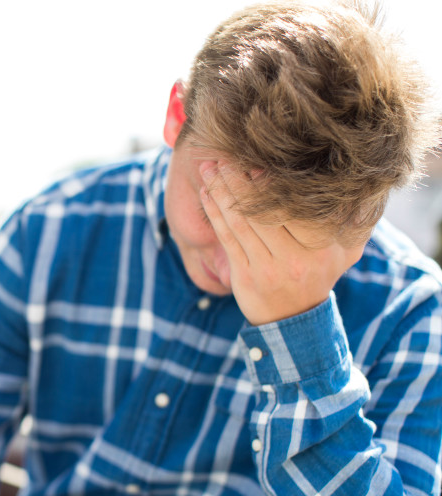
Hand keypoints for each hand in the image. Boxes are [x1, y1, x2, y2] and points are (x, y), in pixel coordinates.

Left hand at [199, 161, 364, 325]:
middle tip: (224, 157)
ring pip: (240, 222)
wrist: (295, 318)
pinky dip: (214, 214)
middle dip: (239, 181)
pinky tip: (206, 194)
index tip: (256, 161)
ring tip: (209, 168)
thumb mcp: (346, 251)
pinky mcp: (245, 275)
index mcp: (322, 249)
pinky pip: (227, 238)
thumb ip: (354, 220)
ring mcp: (268, 268)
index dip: (271, 183)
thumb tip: (360, 184)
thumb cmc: (319, 273)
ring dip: (221, 192)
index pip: (292, 208)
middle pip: (262, 211)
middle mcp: (295, 259)